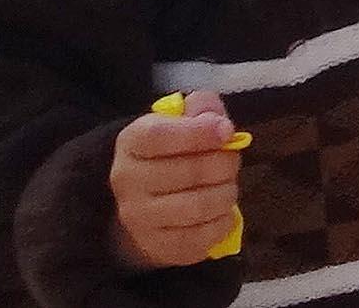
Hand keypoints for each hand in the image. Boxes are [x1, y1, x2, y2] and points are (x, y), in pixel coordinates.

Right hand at [108, 93, 242, 270]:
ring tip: (227, 186)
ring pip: (199, 206)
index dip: (199, 132)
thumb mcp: (182, 122)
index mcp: (131, 142)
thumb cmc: (172, 154)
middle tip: (232, 161)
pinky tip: (221, 211)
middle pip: (190, 171)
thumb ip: (202, 110)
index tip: (227, 131)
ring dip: (226, 193)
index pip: (160, 136)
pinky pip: (202, 237)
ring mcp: (138, 218)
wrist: (146, 204)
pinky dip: (222, 221)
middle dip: (225, 164)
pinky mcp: (157, 247)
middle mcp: (127, 181)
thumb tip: (218, 121)